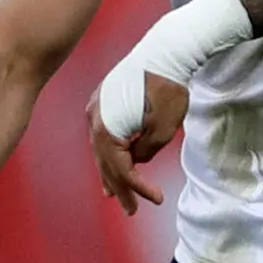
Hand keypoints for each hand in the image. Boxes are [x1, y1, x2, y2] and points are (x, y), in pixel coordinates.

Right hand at [89, 70, 187, 215]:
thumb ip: (147, 151)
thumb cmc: (168, 89)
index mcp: (107, 128)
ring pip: (102, 150)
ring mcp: (96, 110)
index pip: (120, 168)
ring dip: (110, 173)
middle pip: (106, 163)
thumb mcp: (163, 128)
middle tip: (132, 210)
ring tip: (114, 196)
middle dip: (120, 188)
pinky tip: (111, 163)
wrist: (165, 51)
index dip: (137, 187)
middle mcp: (95, 120)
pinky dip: (109, 152)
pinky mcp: (103, 102)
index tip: (156, 199)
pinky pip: (103, 135)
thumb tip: (136, 161)